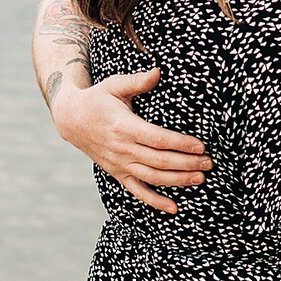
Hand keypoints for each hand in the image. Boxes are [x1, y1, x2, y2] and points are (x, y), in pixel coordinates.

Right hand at [48, 66, 212, 212]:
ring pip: (153, 177)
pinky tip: (174, 208)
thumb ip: (137, 81)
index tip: (200, 145)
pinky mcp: (117, 174)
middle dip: (187, 163)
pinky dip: (156, 202)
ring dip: (178, 180)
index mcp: (124, 126)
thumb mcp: (114, 85)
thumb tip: (158, 72)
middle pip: (160, 160)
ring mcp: (120, 164)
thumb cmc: (97, 99)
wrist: (71, 119)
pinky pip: (138, 191)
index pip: (158, 139)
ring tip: (200, 178)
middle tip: (209, 163)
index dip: (180, 143)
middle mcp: (122, 148)